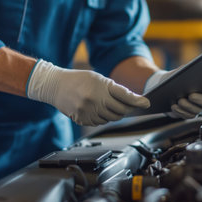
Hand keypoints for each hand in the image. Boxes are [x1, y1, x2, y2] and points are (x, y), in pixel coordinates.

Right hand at [27, 60, 149, 125]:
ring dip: (114, 114)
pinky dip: (103, 118)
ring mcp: (88, 111)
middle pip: (120, 110)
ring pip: (111, 118)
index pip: (125, 96)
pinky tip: (98, 109)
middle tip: (130, 106)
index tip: (147, 103)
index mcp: (101, 87)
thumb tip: (130, 100)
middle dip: (127, 109)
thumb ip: (113, 89)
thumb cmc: (78, 79)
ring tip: (108, 105)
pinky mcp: (83, 119)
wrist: (55, 85)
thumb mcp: (97, 78)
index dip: (138, 101)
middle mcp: (95, 100)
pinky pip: (100, 122)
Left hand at [144, 70, 201, 118]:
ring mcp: (198, 108)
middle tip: (191, 95)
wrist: (165, 87)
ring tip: (179, 100)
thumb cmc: (176, 77)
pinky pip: (187, 115)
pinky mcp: (189, 114)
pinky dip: (180, 111)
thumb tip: (187, 70)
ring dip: (187, 105)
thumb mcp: (180, 72)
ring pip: (196, 111)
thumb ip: (186, 71)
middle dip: (199, 99)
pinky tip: (174, 106)